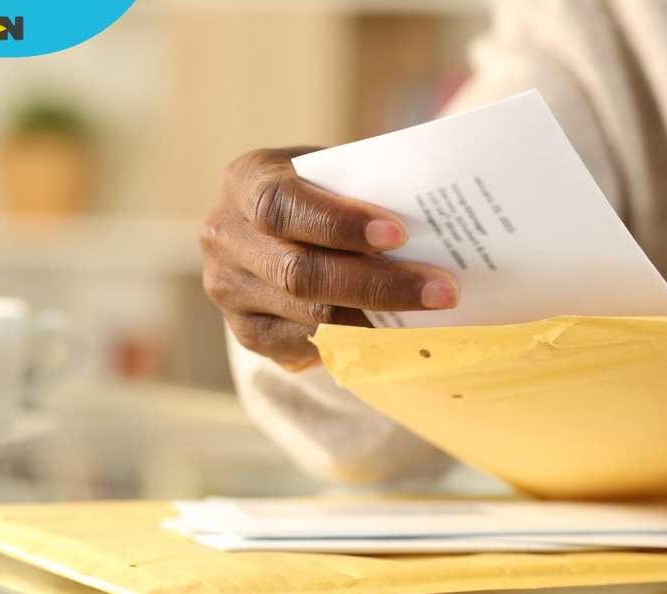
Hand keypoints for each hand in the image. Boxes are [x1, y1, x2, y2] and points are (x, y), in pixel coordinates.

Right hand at [200, 147, 458, 369]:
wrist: (280, 231)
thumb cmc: (321, 192)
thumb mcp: (332, 173)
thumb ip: (366, 185)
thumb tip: (437, 203)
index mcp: (245, 182)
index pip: (282, 206)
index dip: (338, 223)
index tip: (398, 233)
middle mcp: (225, 238)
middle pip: (300, 272)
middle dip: (378, 284)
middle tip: (442, 288)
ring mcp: (230, 291)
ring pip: (309, 316)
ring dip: (379, 319)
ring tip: (433, 315)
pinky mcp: (248, 333)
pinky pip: (307, 346)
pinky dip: (359, 342)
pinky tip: (401, 336)